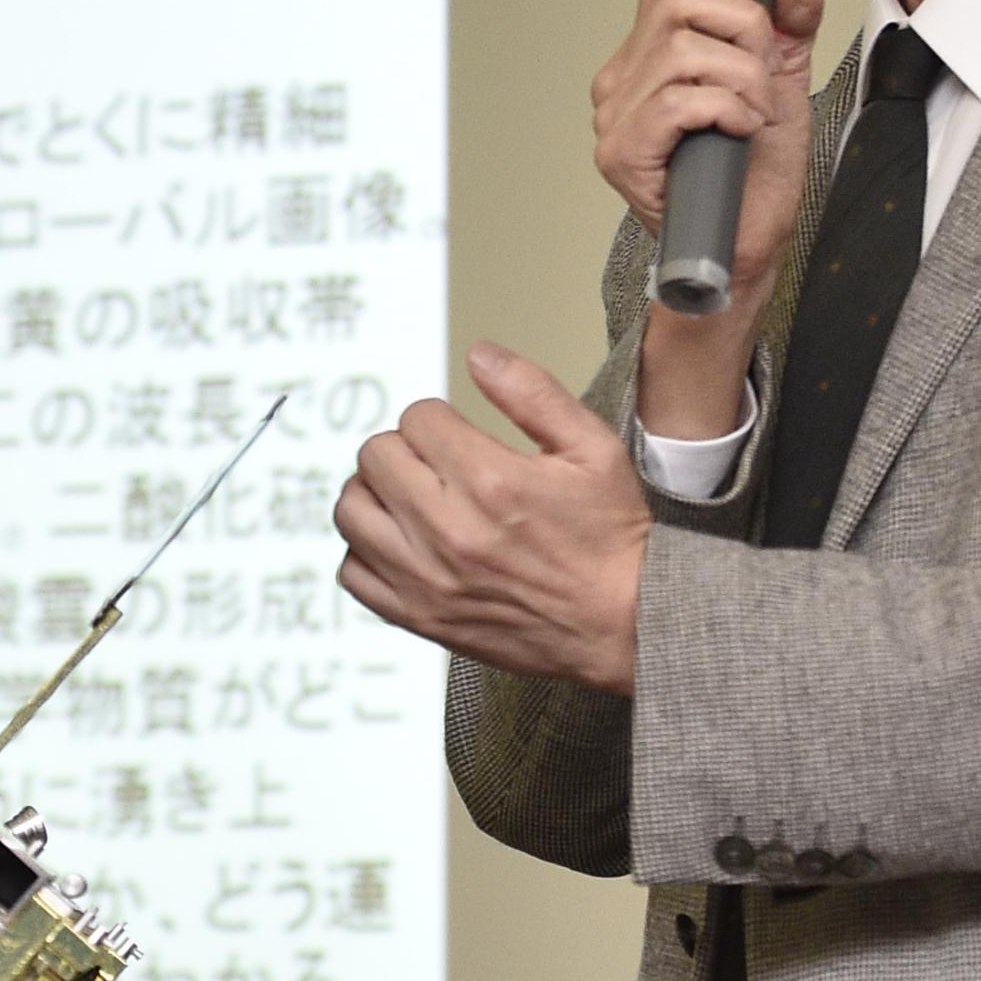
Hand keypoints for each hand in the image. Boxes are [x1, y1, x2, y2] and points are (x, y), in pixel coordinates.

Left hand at [333, 342, 649, 693]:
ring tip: (412, 497)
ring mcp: (428, 578)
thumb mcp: (593, 449)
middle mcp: (449, 530)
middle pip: (375, 456)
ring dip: (376, 494)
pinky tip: (401, 543)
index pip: (417, 418)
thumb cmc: (613, 540)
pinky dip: (367, 553)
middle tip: (436, 463)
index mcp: (490, 481)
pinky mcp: (419, 617)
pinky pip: (353, 574)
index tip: (460, 436)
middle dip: (405, 449)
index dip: (439, 419)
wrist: (628, 625)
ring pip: (352, 510)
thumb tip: (479, 354)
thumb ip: (533, 393)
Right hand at [590, 0, 824, 433]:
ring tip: (755, 113)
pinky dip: (726, 107)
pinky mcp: (622, 152)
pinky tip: (740, 131)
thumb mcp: (782, 88)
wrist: (744, 252)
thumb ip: (788, 33)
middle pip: (677, 0)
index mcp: (649, 56)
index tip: (757, 1)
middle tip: (763, 75)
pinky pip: (679, 100)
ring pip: (683, 50)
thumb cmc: (755, 181)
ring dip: (743, 78)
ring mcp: (615, 117)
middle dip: (743, 28)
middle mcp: (622, 80)